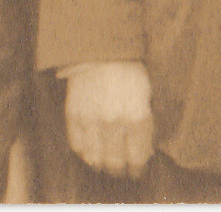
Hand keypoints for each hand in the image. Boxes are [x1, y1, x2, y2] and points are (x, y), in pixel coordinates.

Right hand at [63, 61, 152, 179]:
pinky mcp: (73, 114)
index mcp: (137, 118)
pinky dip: (83, 152)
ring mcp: (91, 119)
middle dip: (119, 171)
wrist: (100, 50)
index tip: (136, 170)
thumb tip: (143, 152)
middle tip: (120, 170)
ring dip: (100, 165)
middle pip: (115, 163)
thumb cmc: (129, 73)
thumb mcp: (147, 98)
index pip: (137, 159)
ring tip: (103, 163)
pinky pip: (77, 145)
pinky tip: (89, 151)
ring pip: (94, 159)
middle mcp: (114, 123)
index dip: (137, 169)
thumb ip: (146, 127)